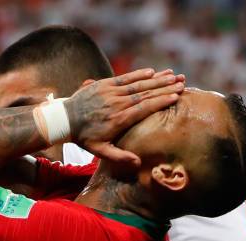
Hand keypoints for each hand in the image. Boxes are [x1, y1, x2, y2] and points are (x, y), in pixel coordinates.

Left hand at [65, 68, 184, 165]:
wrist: (64, 120)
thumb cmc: (84, 137)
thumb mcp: (100, 151)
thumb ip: (119, 156)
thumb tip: (138, 163)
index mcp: (119, 119)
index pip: (144, 108)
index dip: (161, 101)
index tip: (175, 96)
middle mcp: (117, 103)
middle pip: (145, 94)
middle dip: (164, 88)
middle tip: (181, 83)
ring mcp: (110, 92)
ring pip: (137, 84)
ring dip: (156, 79)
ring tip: (173, 75)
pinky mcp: (104, 84)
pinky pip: (124, 78)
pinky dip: (138, 74)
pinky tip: (152, 71)